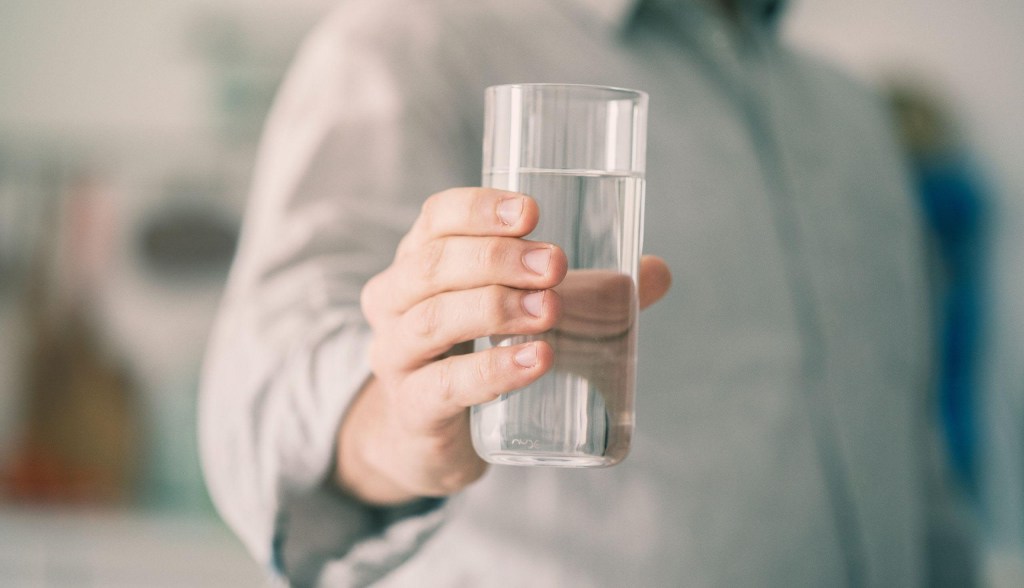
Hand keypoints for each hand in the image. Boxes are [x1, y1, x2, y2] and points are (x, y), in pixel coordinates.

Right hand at [336, 188, 670, 504]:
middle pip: (431, 265)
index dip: (477, 209)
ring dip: (495, 308)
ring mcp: (397, 358)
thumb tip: (656, 272)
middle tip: (556, 265)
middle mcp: (394, 303)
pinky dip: (492, 371)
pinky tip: (535, 360)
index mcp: (418, 263)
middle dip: (497, 258)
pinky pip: (444, 386)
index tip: (531, 211)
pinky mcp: (415, 410)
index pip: (435, 219)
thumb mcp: (519, 313)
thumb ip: (586, 294)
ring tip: (551, 310)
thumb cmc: (476, 354)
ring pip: (432, 320)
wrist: (427, 436)